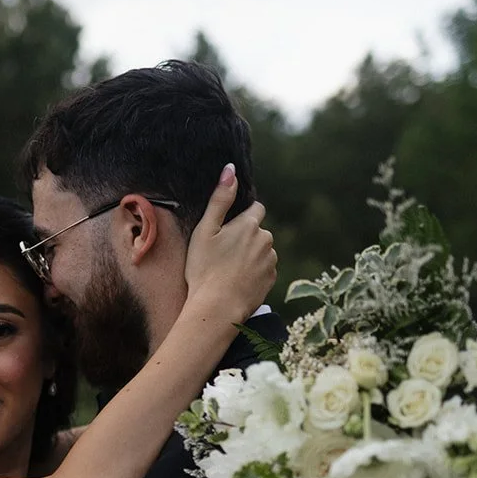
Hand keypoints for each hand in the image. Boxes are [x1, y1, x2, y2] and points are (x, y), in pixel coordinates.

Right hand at [184, 163, 274, 321]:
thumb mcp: (205, 230)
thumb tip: (230, 169)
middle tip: (223, 253)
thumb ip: (220, 199)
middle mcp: (266, 240)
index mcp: (249, 225)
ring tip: (228, 270)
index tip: (228, 229)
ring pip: (262, 251)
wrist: (218, 307)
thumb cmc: (205, 268)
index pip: (256, 208)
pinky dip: (253, 272)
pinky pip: (264, 269)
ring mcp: (271, 261)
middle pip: (258, 231)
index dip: (243, 216)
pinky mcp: (271, 279)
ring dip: (250, 255)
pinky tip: (236, 281)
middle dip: (246, 237)